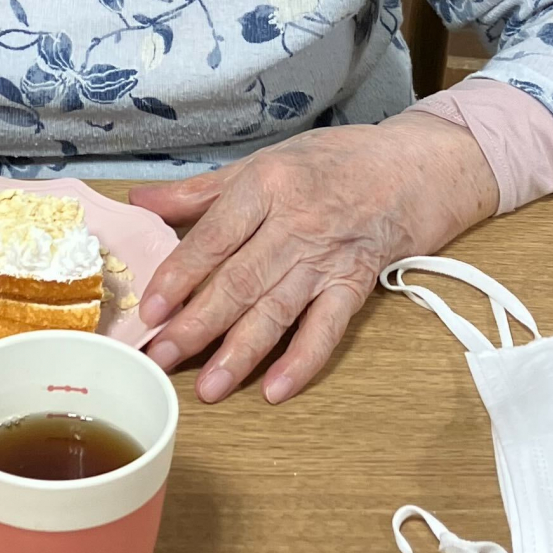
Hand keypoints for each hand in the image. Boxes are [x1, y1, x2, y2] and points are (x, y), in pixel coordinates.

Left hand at [126, 112, 497, 405]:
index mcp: (266, 186)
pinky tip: (275, 390)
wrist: (412, 168)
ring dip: (240, 353)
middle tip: (161, 358)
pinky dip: (303, 360)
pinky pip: (328, 329)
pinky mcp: (356, 285)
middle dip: (197, 325)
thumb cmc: (331, 162)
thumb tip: (141, 200)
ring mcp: (328, 258)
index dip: (180, 276)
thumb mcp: (263, 163)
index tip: (150, 310)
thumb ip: (201, 190)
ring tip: (207, 388)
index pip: (214, 238)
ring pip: (277, 311)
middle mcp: (296, 224)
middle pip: (240, 281)